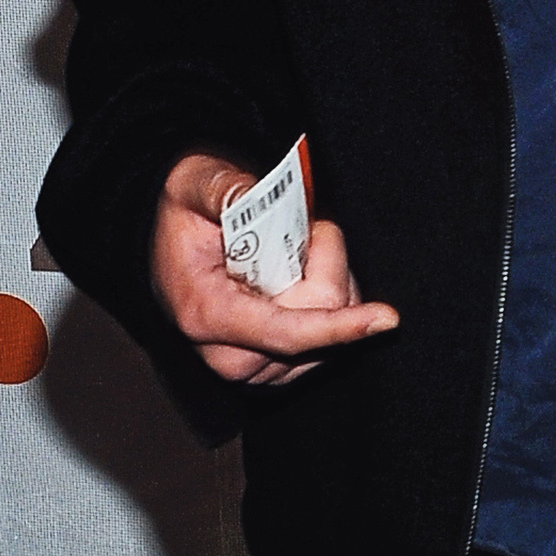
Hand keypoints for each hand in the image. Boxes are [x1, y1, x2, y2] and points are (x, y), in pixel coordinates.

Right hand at [152, 151, 398, 389]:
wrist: (169, 247)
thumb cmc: (186, 216)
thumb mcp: (193, 186)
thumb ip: (222, 188)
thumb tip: (251, 194)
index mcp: (208, 315)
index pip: (287, 333)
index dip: (340, 325)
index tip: (387, 317)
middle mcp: (231, 355)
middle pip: (321, 318)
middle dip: (326, 264)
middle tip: (299, 229)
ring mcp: (256, 368)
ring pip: (334, 326)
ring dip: (330, 279)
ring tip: (293, 250)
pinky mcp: (277, 369)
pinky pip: (334, 336)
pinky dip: (331, 298)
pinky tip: (302, 274)